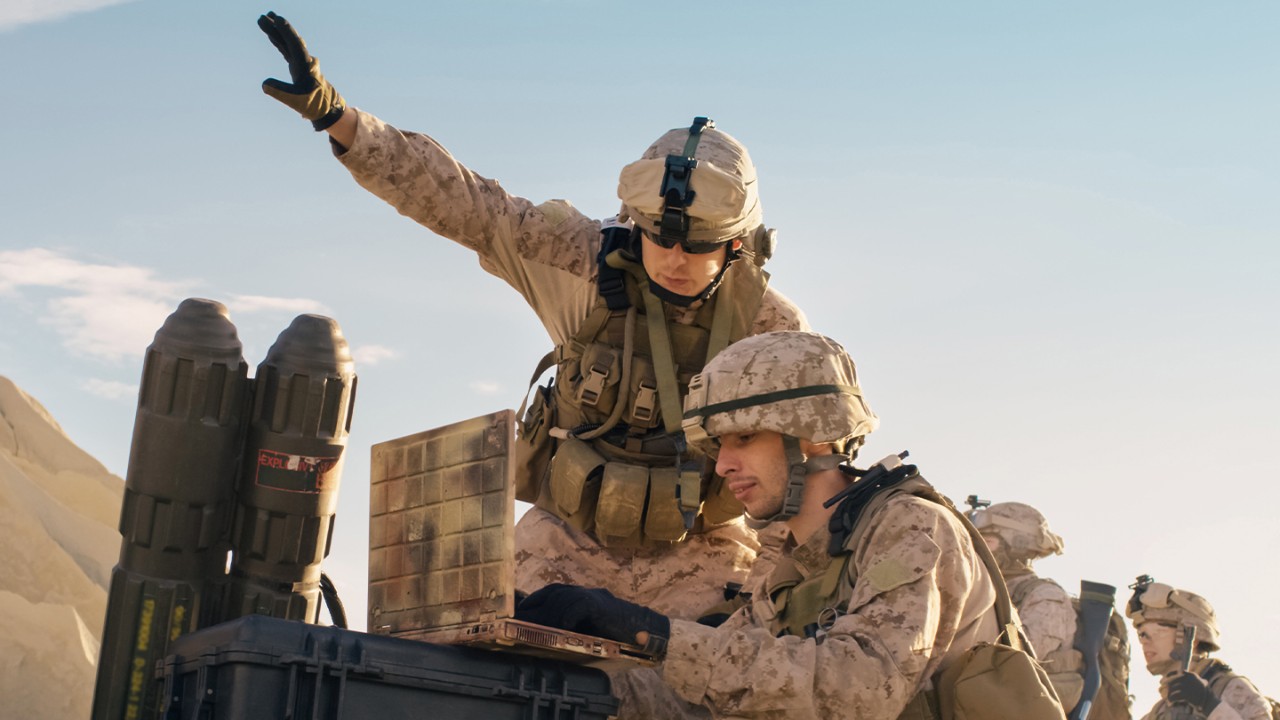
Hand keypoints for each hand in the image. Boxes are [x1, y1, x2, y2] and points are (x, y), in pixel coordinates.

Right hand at [257, 11, 345, 129]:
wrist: (327, 108)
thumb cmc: (313, 104)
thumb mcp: (295, 100)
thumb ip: (279, 92)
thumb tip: (264, 84)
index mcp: (305, 65)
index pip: (294, 43)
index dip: (286, 31)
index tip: (277, 19)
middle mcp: (304, 60)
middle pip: (289, 39)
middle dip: (277, 27)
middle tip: (263, 15)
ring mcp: (301, 62)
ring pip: (287, 43)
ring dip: (276, 32)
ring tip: (262, 20)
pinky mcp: (298, 67)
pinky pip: (287, 50)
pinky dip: (279, 42)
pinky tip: (271, 36)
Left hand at [516, 584, 670, 655]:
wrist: (642, 629)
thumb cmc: (612, 631)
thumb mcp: (585, 627)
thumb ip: (567, 625)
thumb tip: (540, 634)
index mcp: (577, 594)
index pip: (549, 592)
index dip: (532, 601)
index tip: (516, 613)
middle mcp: (582, 591)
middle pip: (552, 593)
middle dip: (534, 606)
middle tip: (519, 621)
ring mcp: (591, 595)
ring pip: (562, 599)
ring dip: (547, 615)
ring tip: (536, 628)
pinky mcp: (599, 603)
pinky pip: (578, 607)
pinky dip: (567, 617)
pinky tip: (560, 629)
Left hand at [1164, 671, 1219, 714]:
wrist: (1210, 702)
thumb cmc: (1206, 694)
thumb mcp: (1201, 683)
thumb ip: (1192, 678)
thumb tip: (1183, 672)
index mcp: (1191, 675)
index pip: (1177, 672)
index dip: (1170, 674)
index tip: (1166, 677)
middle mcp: (1187, 679)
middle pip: (1172, 682)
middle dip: (1169, 689)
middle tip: (1168, 694)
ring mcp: (1186, 686)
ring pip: (1172, 690)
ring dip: (1169, 695)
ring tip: (1169, 700)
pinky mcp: (1185, 694)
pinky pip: (1174, 696)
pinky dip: (1171, 700)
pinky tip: (1171, 702)